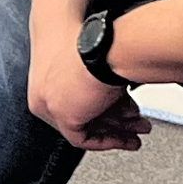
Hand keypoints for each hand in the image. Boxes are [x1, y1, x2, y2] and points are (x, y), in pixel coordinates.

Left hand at [29, 51, 147, 152]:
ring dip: (116, 133)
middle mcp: (43, 94)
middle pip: (82, 117)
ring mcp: (49, 104)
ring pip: (84, 128)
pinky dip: (106, 141)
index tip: (125, 118)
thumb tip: (123, 108)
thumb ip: (105, 91)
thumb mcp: (101, 71)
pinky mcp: (61, 115)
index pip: (78, 104)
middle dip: (115, 124)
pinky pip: (82, 139)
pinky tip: (125, 140)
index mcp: (47, 79)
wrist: (101, 41)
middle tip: (136, 127)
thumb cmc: (100, 45)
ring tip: (139, 132)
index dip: (106, 112)